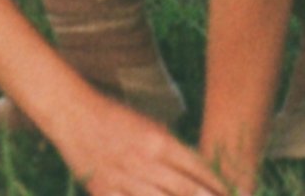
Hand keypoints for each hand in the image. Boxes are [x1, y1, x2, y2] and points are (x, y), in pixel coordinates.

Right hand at [54, 93, 235, 195]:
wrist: (73, 116)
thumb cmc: (114, 117)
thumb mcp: (149, 125)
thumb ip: (172, 149)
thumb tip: (196, 171)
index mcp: (158, 142)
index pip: (197, 167)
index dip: (217, 184)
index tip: (231, 193)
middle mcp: (145, 163)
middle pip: (185, 190)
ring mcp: (124, 180)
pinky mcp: (105, 192)